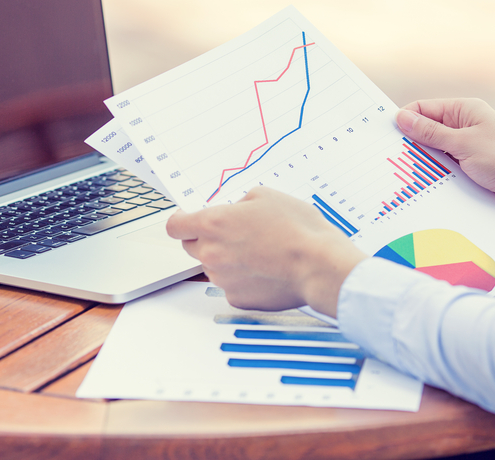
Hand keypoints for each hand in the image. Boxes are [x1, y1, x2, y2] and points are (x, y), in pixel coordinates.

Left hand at [166, 186, 365, 316]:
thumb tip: (233, 211)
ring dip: (226, 258)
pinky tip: (264, 269)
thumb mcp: (266, 196)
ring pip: (213, 266)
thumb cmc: (298, 230)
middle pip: (191, 246)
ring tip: (258, 251)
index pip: (175, 226)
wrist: (319, 265)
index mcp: (213, 224)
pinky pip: (231, 285)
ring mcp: (223, 279)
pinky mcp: (238, 298)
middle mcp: (211, 253)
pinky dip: (242, 278)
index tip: (186, 219)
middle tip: (233, 233)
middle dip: (206, 238)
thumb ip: (239, 203)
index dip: (180, 220)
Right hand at [396, 98, 494, 230]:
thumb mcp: (464, 143)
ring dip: (422, 165)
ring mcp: (465, 150)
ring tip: (403, 178)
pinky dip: (433, 179)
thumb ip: (430, 132)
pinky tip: (421, 189)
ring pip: (431, 155)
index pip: (422, 109)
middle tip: (388, 160)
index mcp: (463, 111)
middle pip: (424, 133)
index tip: (384, 137)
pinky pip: (442, 172)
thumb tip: (401, 118)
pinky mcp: (468, 172)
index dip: (403, 121)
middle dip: (409, 145)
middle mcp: (463, 128)